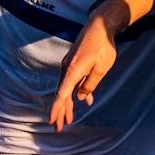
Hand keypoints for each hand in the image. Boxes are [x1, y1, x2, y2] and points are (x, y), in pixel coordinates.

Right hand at [50, 7, 121, 130]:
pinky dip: (74, 93)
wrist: (99, 26)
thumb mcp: (101, 69)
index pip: (62, 95)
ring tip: (69, 120)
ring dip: (68, 105)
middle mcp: (67, 69)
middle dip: (60, 112)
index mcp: (73, 72)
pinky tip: (82, 100)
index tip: (52, 120)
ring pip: (65, 89)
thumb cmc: (103, 46)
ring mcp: (69, 66)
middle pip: (61, 95)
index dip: (57, 109)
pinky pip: (71, 82)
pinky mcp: (73, 64)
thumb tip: (82, 97)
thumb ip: (90, 84)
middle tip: (58, 128)